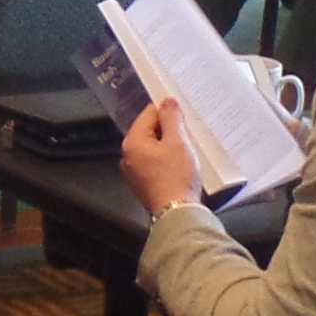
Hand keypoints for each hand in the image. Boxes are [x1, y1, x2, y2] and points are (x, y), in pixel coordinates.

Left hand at [118, 100, 200, 220]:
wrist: (176, 213)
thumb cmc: (176, 177)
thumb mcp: (177, 141)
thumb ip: (171, 118)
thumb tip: (167, 101)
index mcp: (133, 142)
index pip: (149, 113)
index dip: (168, 113)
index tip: (184, 119)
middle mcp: (128, 156)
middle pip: (150, 131)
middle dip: (169, 131)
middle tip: (187, 139)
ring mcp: (134, 171)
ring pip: (154, 148)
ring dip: (170, 147)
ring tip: (185, 155)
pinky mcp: (144, 184)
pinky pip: (155, 164)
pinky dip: (167, 162)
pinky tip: (180, 168)